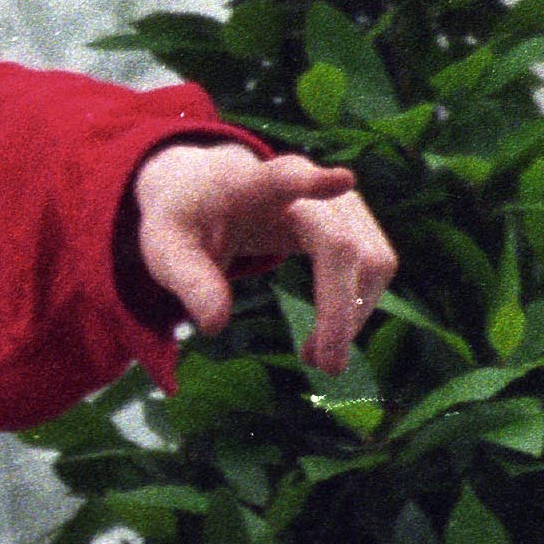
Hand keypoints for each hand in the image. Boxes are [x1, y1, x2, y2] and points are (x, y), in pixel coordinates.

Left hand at [127, 139, 397, 374]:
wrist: (208, 191)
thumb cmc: (188, 222)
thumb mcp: (167, 250)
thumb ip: (189, 283)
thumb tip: (215, 325)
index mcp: (252, 185)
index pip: (283, 177)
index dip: (313, 182)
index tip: (342, 180)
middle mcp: (307, 186)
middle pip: (342, 245)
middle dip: (340, 308)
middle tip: (324, 366)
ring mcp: (339, 202)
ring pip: (374, 259)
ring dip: (354, 314)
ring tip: (313, 358)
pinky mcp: (355, 222)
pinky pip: (376, 266)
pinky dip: (357, 307)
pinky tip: (325, 336)